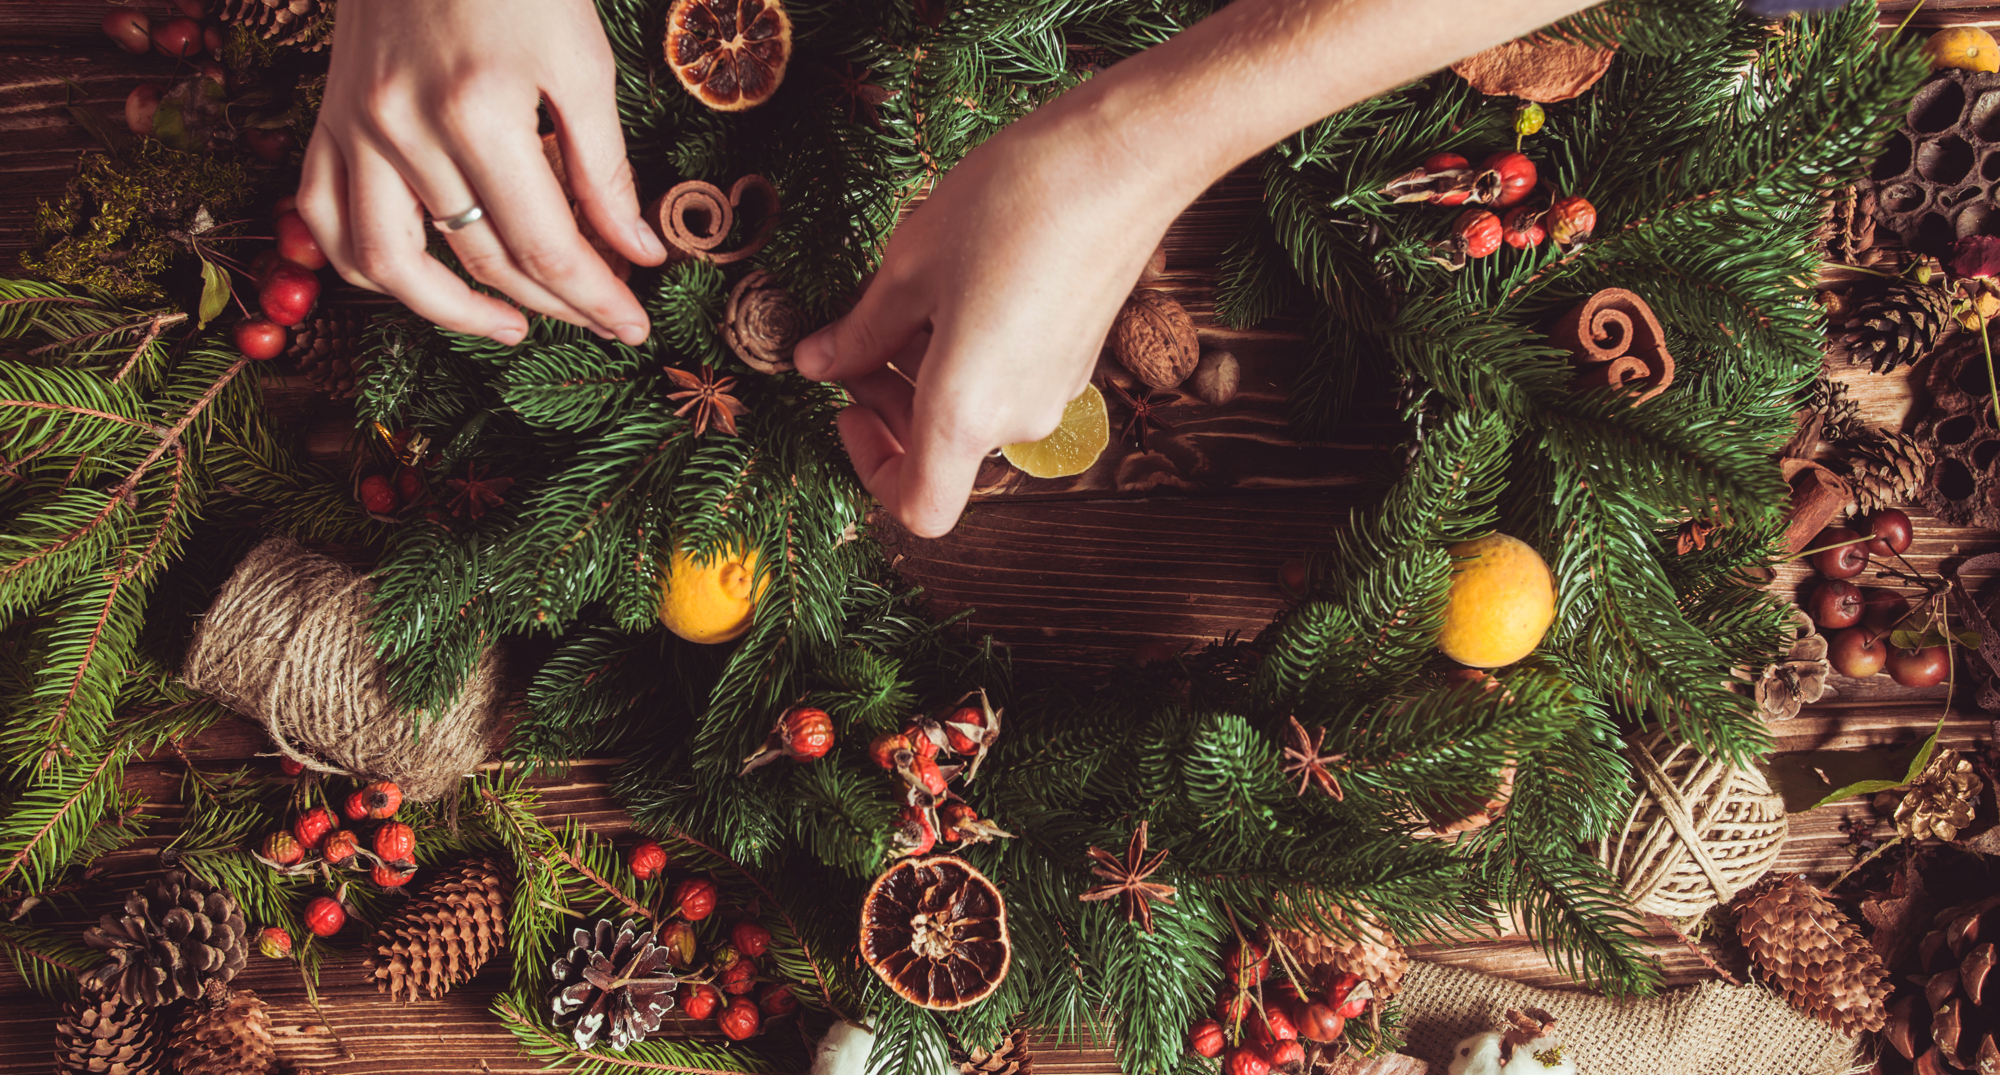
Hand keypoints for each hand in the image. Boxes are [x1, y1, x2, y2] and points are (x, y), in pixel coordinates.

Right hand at [297, 0, 666, 346]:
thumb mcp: (582, 62)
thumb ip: (605, 168)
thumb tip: (636, 252)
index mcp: (480, 114)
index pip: (545, 246)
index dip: (595, 297)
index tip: (632, 325)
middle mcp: (406, 130)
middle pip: (483, 259)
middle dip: (552, 304)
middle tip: (600, 318)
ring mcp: (357, 128)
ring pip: (393, 262)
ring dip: (454, 312)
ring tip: (511, 326)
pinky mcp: (330, 119)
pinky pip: (327, 220)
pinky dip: (369, 268)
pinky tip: (422, 285)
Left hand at [793, 111, 1179, 538]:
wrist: (1122, 160)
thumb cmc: (1011, 207)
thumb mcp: (908, 266)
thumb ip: (860, 332)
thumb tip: (818, 363)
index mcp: (967, 413)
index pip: (918, 507)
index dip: (871, 469)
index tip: (850, 406)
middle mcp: (1017, 420)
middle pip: (940, 452)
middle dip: (888, 402)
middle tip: (855, 336)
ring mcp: (1056, 392)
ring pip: (973, 412)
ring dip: (926, 374)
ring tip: (904, 295)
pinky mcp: (1078, 359)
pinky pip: (1007, 381)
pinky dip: (969, 354)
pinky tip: (956, 283)